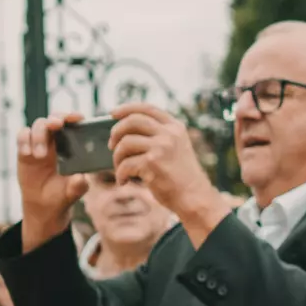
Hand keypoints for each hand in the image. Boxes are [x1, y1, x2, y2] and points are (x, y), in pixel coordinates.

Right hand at [17, 113, 91, 249]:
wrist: (44, 205)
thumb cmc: (63, 194)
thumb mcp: (73, 192)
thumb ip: (78, 185)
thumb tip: (80, 178)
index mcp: (72, 145)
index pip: (73, 124)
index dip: (73, 117)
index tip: (76, 117)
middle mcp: (56, 141)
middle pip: (53, 119)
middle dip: (55, 118)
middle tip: (57, 125)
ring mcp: (39, 144)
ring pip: (38, 125)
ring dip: (39, 136)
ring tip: (40, 155)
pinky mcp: (24, 150)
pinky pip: (22, 136)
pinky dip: (24, 140)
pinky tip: (27, 153)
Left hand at [110, 103, 220, 223]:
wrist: (194, 197)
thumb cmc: (181, 176)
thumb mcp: (176, 148)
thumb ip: (159, 136)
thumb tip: (124, 131)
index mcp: (175, 127)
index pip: (147, 108)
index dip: (127, 108)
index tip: (112, 113)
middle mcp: (169, 134)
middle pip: (132, 121)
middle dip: (116, 132)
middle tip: (111, 145)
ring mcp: (161, 147)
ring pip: (125, 143)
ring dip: (116, 157)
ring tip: (120, 169)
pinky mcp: (152, 163)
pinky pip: (125, 164)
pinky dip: (120, 175)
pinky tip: (123, 181)